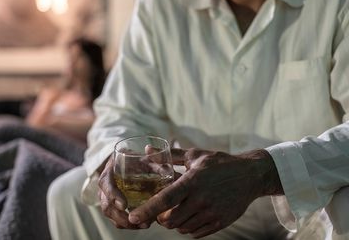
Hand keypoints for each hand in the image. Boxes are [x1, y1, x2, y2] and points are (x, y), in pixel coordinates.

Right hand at [97, 156, 149, 228]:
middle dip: (121, 217)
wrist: (127, 162)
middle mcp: (106, 185)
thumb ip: (153, 163)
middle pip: (106, 205)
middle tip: (138, 221)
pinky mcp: (113, 206)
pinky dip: (127, 224)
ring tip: (144, 225)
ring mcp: (107, 197)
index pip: (106, 183)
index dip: (113, 195)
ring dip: (126, 223)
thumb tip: (165, 169)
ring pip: (111, 214)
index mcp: (110, 169)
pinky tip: (142, 224)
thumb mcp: (143, 158)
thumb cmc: (135, 159)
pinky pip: (116, 218)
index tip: (124, 205)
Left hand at [128, 148, 282, 238]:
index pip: (165, 199)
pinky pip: (196, 233)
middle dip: (160, 218)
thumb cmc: (219, 163)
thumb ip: (168, 156)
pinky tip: (192, 214)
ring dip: (174, 222)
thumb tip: (146, 151)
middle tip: (161, 210)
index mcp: (193, 181)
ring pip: (182, 228)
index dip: (147, 210)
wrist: (250, 175)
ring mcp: (212, 213)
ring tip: (178, 209)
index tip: (133, 217)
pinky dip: (188, 227)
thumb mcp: (194, 155)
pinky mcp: (220, 223)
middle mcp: (202, 199)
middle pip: (170, 220)